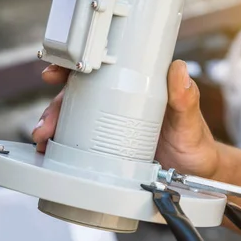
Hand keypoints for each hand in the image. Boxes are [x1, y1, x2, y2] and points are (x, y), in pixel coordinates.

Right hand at [31, 60, 220, 178]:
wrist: (196, 174)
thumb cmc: (195, 142)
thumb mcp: (189, 121)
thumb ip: (186, 98)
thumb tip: (179, 69)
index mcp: (139, 86)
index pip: (102, 68)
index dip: (75, 66)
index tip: (57, 72)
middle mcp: (121, 101)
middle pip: (79, 95)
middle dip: (56, 106)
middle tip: (47, 123)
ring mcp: (113, 123)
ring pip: (75, 118)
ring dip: (54, 126)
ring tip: (44, 140)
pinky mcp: (108, 146)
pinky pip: (80, 141)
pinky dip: (62, 145)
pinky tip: (50, 152)